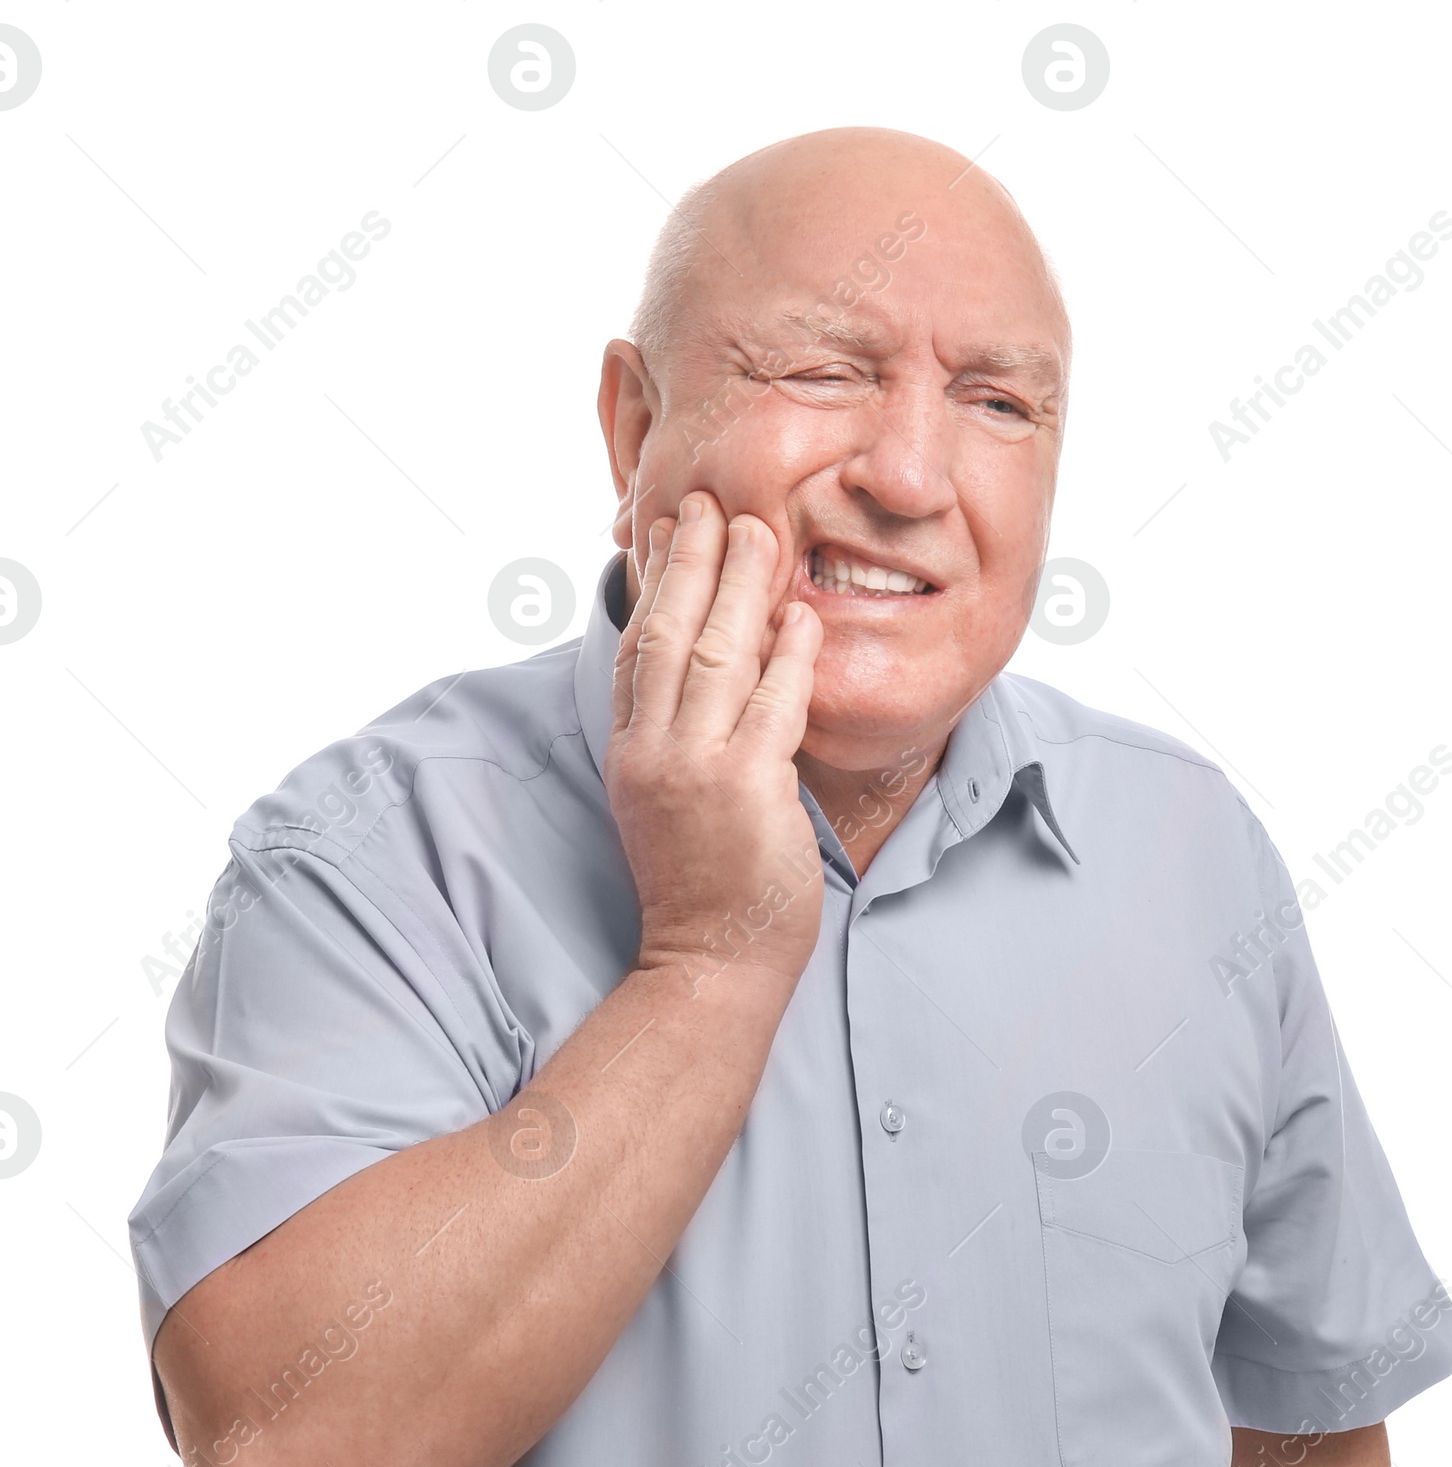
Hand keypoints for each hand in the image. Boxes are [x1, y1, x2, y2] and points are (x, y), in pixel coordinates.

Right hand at [608, 493, 825, 990]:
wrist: (709, 964)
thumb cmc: (703, 888)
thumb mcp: (668, 804)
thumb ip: (682, 739)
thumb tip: (707, 675)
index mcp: (632, 753)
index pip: (635, 648)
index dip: (653, 583)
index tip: (668, 531)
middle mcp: (653, 753)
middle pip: (667, 633)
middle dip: (693, 561)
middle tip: (715, 502)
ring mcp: (696, 770)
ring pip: (714, 654)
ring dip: (740, 586)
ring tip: (761, 532)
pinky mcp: (745, 790)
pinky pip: (770, 703)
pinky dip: (788, 654)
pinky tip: (803, 616)